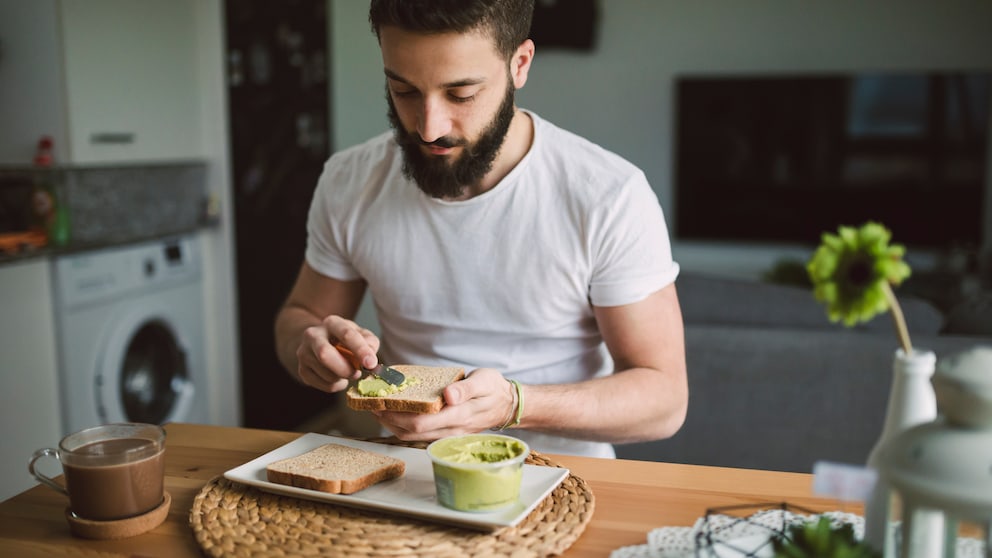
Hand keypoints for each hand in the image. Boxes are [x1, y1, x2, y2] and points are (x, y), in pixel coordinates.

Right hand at [295, 315, 379, 392]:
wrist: (320, 343)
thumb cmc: (345, 339)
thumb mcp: (360, 334)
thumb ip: (370, 343)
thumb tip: (370, 359)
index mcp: (332, 323)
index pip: (346, 335)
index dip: (360, 350)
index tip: (371, 363)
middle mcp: (313, 335)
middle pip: (325, 355)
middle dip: (345, 368)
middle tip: (357, 373)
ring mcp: (304, 353)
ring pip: (327, 374)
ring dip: (343, 378)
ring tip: (347, 371)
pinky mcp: (302, 370)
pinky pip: (324, 385)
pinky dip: (337, 385)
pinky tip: (337, 376)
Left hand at [373, 368, 515, 440]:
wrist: (507, 404)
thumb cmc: (494, 388)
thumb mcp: (484, 380)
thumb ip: (466, 389)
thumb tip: (448, 396)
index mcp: (459, 415)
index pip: (422, 422)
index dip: (398, 415)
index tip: (381, 404)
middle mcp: (451, 429)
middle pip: (412, 432)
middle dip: (389, 420)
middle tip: (372, 405)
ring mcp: (448, 434)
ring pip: (414, 437)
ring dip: (393, 425)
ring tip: (378, 410)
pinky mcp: (446, 432)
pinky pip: (420, 434)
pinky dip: (404, 426)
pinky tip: (395, 415)